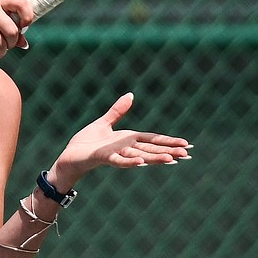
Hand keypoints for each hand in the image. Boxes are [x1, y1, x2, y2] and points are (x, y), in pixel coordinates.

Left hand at [49, 92, 191, 188]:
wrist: (69, 156)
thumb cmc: (86, 142)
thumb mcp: (104, 122)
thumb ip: (118, 110)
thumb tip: (131, 95)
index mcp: (127, 139)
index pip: (153, 140)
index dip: (169, 141)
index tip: (186, 145)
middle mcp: (125, 148)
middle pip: (151, 149)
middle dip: (169, 151)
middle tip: (188, 155)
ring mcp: (116, 154)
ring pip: (140, 156)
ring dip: (155, 158)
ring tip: (172, 159)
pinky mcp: (104, 157)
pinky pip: (119, 161)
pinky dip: (130, 162)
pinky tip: (140, 163)